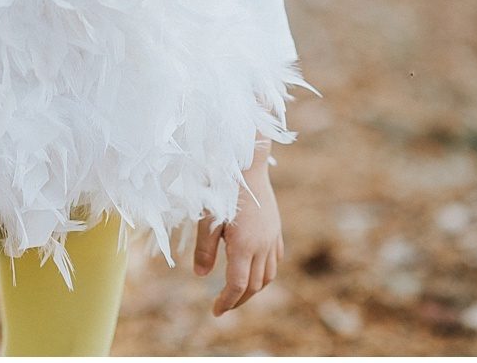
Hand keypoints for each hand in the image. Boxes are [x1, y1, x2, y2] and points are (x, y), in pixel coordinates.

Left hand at [194, 164, 283, 315]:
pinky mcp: (276, 229)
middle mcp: (262, 246)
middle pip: (254, 285)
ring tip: (237, 292)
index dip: (226, 301)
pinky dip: (265, 271)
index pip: (237, 285)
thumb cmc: (220, 188)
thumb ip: (204, 249)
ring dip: (253, 288)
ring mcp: (272, 238)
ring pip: (268, 275)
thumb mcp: (206, 219)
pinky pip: (275, 259)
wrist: (246, 164)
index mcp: (243, 246)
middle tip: (223, 306)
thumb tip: (201, 275)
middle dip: (238, 299)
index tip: (216, 312)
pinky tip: (254, 270)